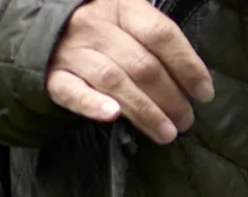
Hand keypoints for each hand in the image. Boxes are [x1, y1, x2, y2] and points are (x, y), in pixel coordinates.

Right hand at [43, 0, 210, 144]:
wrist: (43, 26)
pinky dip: (92, 104)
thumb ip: (154, 36)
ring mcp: (72, 51)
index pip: (161, 34)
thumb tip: (191, 76)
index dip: (187, 65)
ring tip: (166, 132)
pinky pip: (72, 91)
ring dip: (145, 110)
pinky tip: (112, 116)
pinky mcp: (52, 76)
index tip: (204, 93)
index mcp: (121, 6)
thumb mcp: (126, 15)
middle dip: (170, 97)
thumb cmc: (99, 25)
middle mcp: (96, 25)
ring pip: (114, 81)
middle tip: (185, 120)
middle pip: (141, 64)